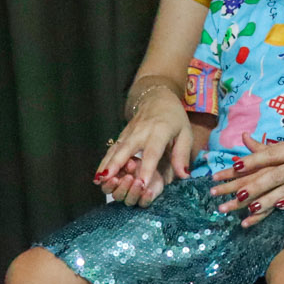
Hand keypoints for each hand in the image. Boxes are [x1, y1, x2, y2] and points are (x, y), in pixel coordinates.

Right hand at [97, 87, 194, 206]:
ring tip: (99, 180)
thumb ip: (183, 155)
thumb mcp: (186, 133)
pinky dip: (104, 162)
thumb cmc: (174, 118)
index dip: (147, 168)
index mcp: (159, 131)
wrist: (157, 99)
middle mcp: (141, 132)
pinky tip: (98, 176)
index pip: (152, 152)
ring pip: (115, 150)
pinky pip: (111, 150)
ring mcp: (128, 133)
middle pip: (126, 149)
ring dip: (106, 165)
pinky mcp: (122, 136)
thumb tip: (183, 176)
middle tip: (109, 180)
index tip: (142, 184)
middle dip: (117, 165)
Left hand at [211, 125, 283, 226]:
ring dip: (263, 201)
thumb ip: (278, 145)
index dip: (247, 163)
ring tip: (244, 211)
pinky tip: (276, 208)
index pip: (267, 155)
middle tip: (226, 198)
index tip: (228, 170)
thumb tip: (247, 140)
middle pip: (270, 176)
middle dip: (246, 187)